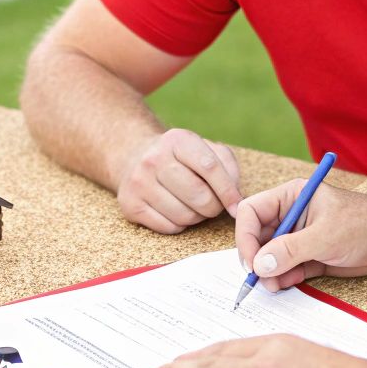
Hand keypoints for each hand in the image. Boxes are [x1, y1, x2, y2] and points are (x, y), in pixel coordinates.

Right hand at [115, 128, 242, 232]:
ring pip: (184, 216)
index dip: (228, 191)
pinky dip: (179, 225)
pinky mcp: (130, 205)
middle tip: (213, 204)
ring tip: (193, 206)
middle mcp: (154, 159)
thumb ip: (227, 167)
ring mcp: (139, 182)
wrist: (134, 157)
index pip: (210, 167)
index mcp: (177, 140)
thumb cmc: (180, 158)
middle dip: (213, 207)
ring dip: (197, 217)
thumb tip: (235, 201)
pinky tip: (175, 211)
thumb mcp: (204, 149)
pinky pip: (168, 227)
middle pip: (199, 196)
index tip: (236, 206)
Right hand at [236, 181, 366, 290]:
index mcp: (290, 196)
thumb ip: (290, 249)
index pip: (251, 212)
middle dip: (257, 259)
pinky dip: (283, 278)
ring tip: (278, 285)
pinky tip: (293, 282)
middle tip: (262, 279)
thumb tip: (260, 264)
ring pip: (268, 256)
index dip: (246, 236)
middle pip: (256, 236)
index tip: (252, 261)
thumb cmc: (363, 225)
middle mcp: (289, 215)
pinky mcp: (306, 256)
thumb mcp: (325, 235)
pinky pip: (284, 268)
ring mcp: (297, 237)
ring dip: (269, 273)